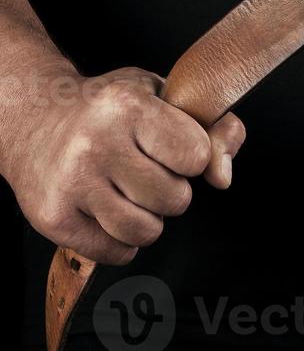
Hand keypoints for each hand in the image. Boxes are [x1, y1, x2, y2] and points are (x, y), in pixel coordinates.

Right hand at [3, 65, 245, 264]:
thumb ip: (216, 130)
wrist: (34, 121)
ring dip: (147, 219)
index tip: (170, 147)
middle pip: (176, 200)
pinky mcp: (53, 218)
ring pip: (147, 232)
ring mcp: (71, 183)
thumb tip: (222, 178)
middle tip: (143, 170)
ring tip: (126, 191)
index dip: (192, 157)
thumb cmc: (112, 110)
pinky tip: (105, 210)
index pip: (197, 157)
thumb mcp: (167, 98)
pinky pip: (116, 253)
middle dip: (170, 190)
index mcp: (127, 106)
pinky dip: (120, 240)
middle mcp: (95, 143)